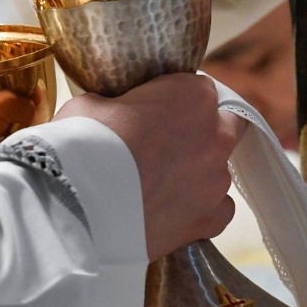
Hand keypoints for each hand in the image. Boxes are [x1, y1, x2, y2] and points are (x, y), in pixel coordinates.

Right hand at [59, 73, 246, 259]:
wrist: (78, 206)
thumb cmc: (82, 145)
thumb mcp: (92, 103)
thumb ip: (116, 103)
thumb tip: (110, 109)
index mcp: (192, 96)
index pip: (200, 88)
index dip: (179, 99)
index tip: (159, 111)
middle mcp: (215, 135)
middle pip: (227, 123)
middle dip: (205, 129)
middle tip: (171, 142)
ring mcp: (215, 179)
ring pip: (219, 170)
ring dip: (197, 172)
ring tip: (159, 185)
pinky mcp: (209, 219)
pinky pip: (219, 210)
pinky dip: (202, 209)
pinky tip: (174, 210)